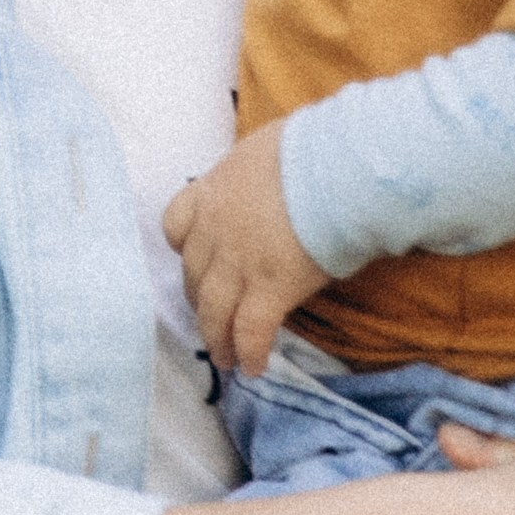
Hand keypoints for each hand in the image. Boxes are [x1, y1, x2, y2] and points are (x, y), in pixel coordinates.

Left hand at [163, 121, 323, 376]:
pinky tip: (253, 367)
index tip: (193, 261)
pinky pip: (250, 331)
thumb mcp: (268, 149)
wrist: (338, 166)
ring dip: (216, 337)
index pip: (176, 224)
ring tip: (224, 358)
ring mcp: (239, 262)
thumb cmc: (315, 148)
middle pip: (194, 273)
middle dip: (199, 300)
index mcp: (213, 190)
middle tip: (209, 319)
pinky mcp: (270, 289)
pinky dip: (248, 352)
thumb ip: (258, 172)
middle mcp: (216, 229)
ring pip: (213, 310)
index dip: (184, 248)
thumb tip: (276, 175)